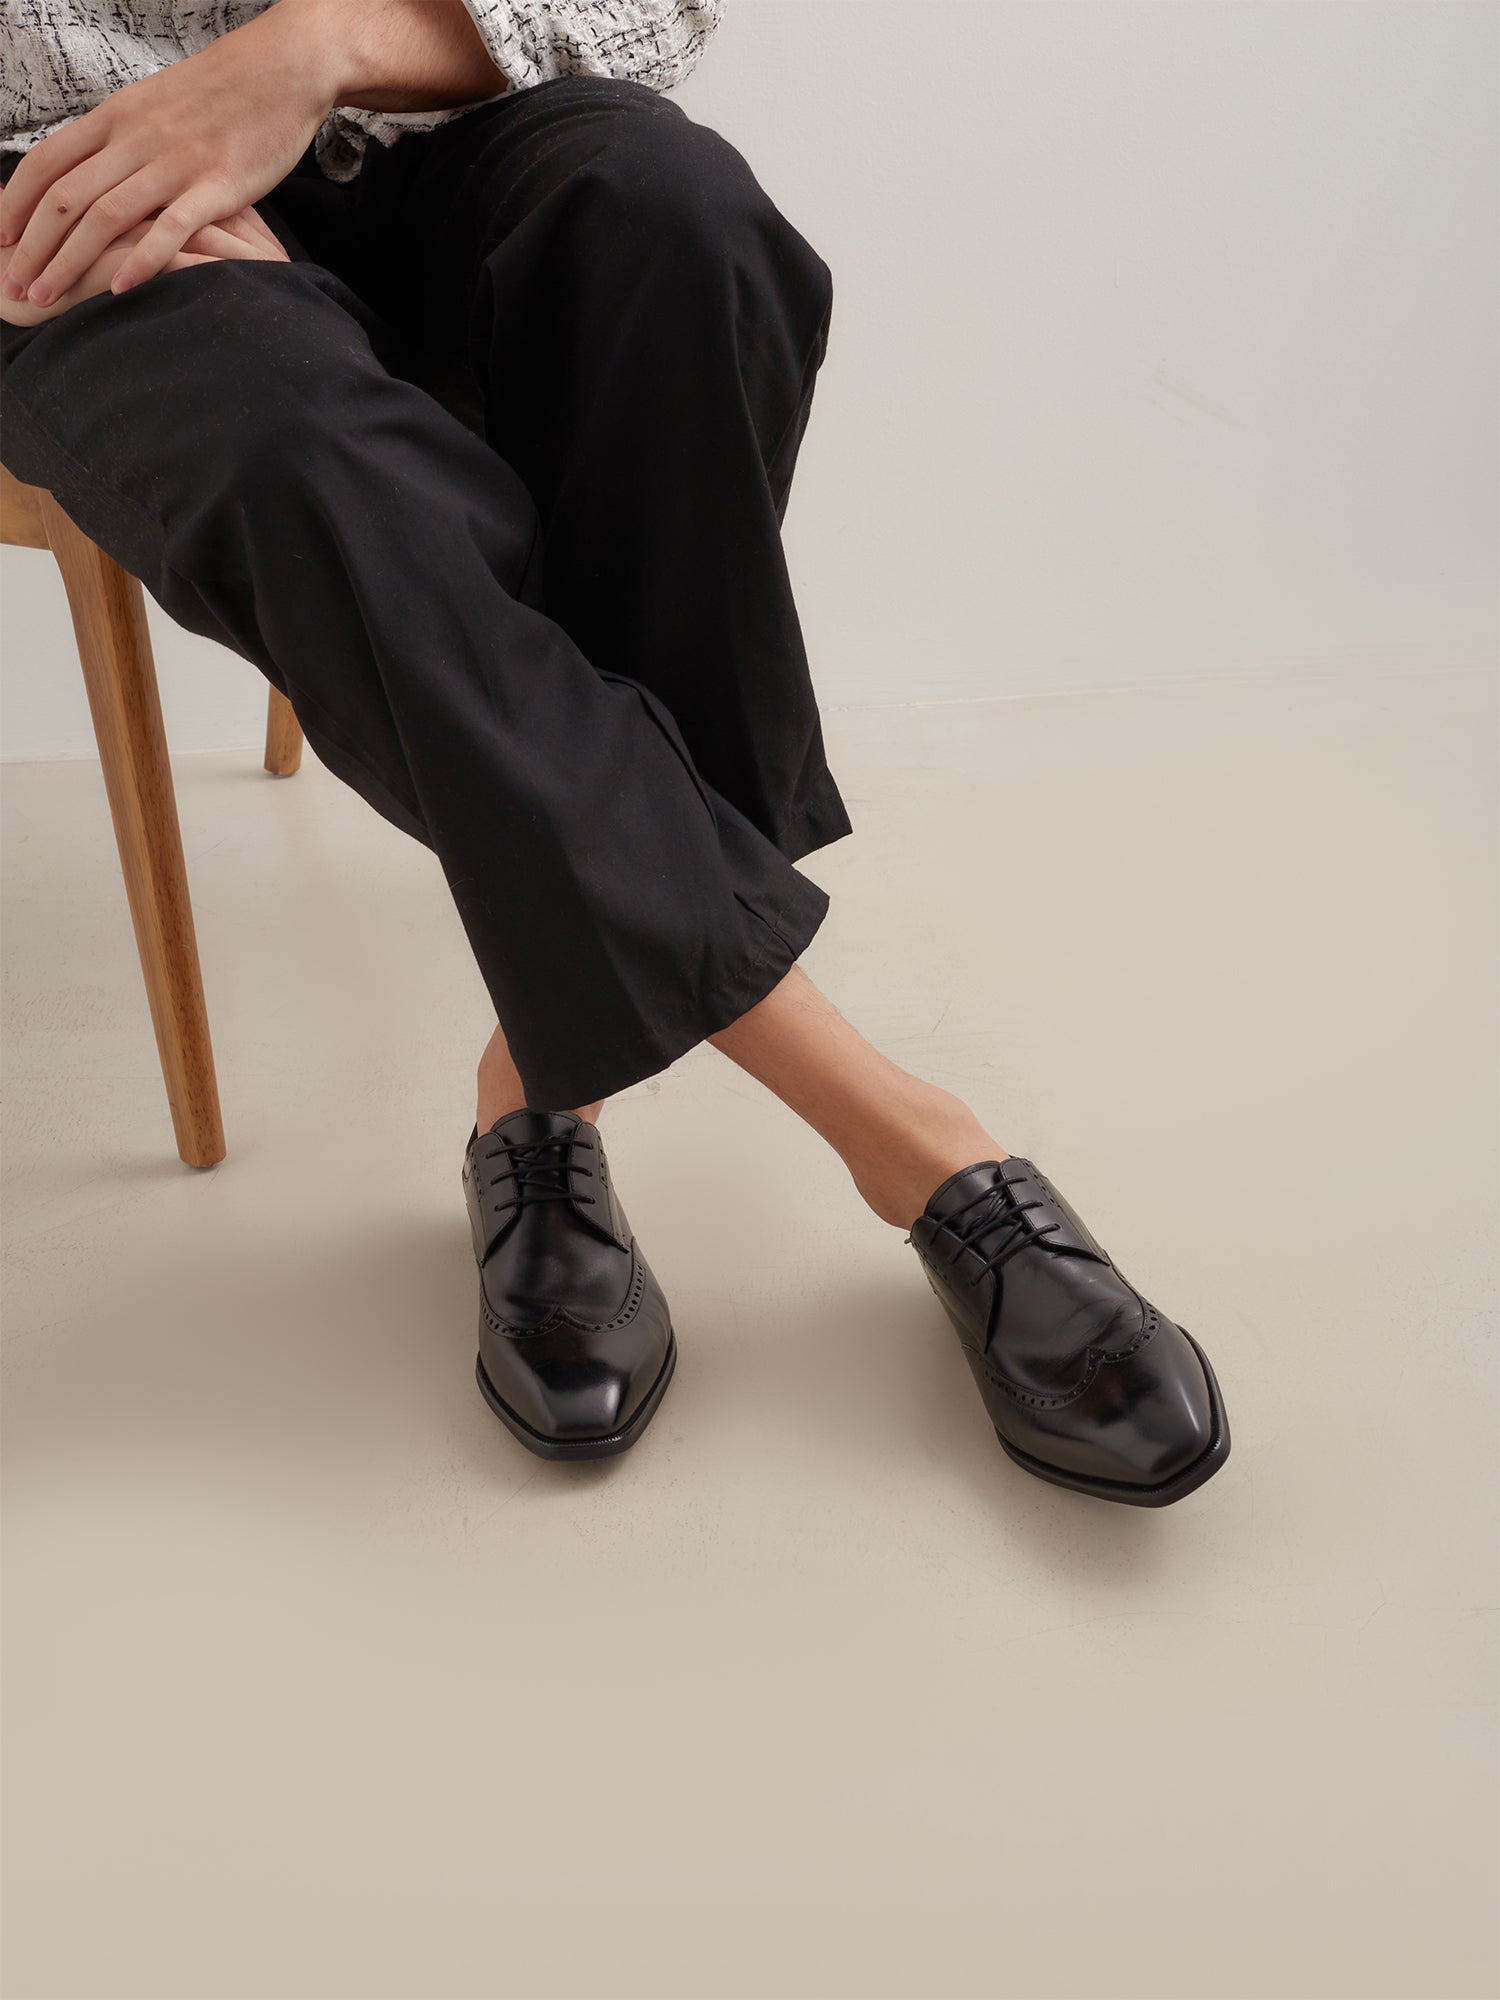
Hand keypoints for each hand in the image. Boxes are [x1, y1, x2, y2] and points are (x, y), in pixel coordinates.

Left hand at [0, 1, 337, 308]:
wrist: (278, 71)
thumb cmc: (219, 95)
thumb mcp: (153, 105)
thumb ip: (120, 139)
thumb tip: (89, 173)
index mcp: (115, 118)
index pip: (47, 164)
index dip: (15, 204)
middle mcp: (135, 140)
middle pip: (65, 198)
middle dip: (32, 247)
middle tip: (13, 286)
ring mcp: (175, 163)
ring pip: (105, 217)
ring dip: (69, 261)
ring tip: (48, 297)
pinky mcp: (216, 186)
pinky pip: (169, 228)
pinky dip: (142, 261)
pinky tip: (119, 288)